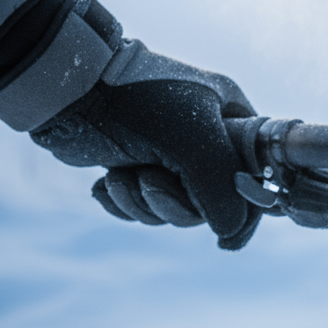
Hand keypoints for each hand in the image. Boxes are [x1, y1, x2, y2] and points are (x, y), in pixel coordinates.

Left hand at [31, 40, 261, 248]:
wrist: (68, 88)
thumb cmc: (140, 104)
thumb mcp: (196, 144)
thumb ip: (223, 192)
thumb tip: (229, 232)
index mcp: (232, 117)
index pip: (258, 173)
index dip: (246, 208)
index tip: (227, 238)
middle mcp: (206, 135)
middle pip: (211, 201)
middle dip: (174, 203)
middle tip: (150, 181)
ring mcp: (169, 152)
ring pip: (173, 208)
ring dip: (142, 201)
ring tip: (123, 174)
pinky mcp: (136, 163)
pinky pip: (141, 206)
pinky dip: (122, 201)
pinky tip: (106, 183)